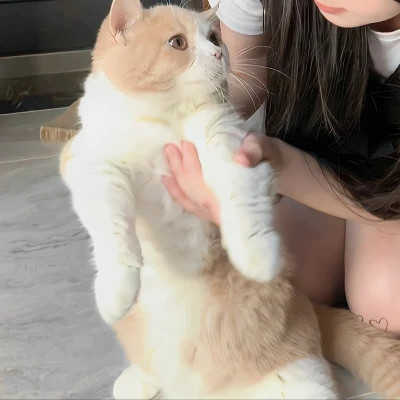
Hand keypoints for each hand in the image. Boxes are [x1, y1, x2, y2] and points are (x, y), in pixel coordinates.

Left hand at [163, 133, 277, 224]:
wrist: (277, 173)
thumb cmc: (268, 159)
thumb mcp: (266, 149)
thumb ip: (255, 151)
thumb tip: (242, 158)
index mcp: (233, 193)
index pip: (205, 181)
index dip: (192, 163)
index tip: (185, 144)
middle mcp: (221, 207)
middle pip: (192, 189)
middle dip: (179, 168)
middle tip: (170, 147)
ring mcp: (215, 212)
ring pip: (188, 198)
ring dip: (175, 179)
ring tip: (166, 160)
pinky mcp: (212, 212)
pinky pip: (190, 205)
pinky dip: (177, 193)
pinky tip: (167, 180)